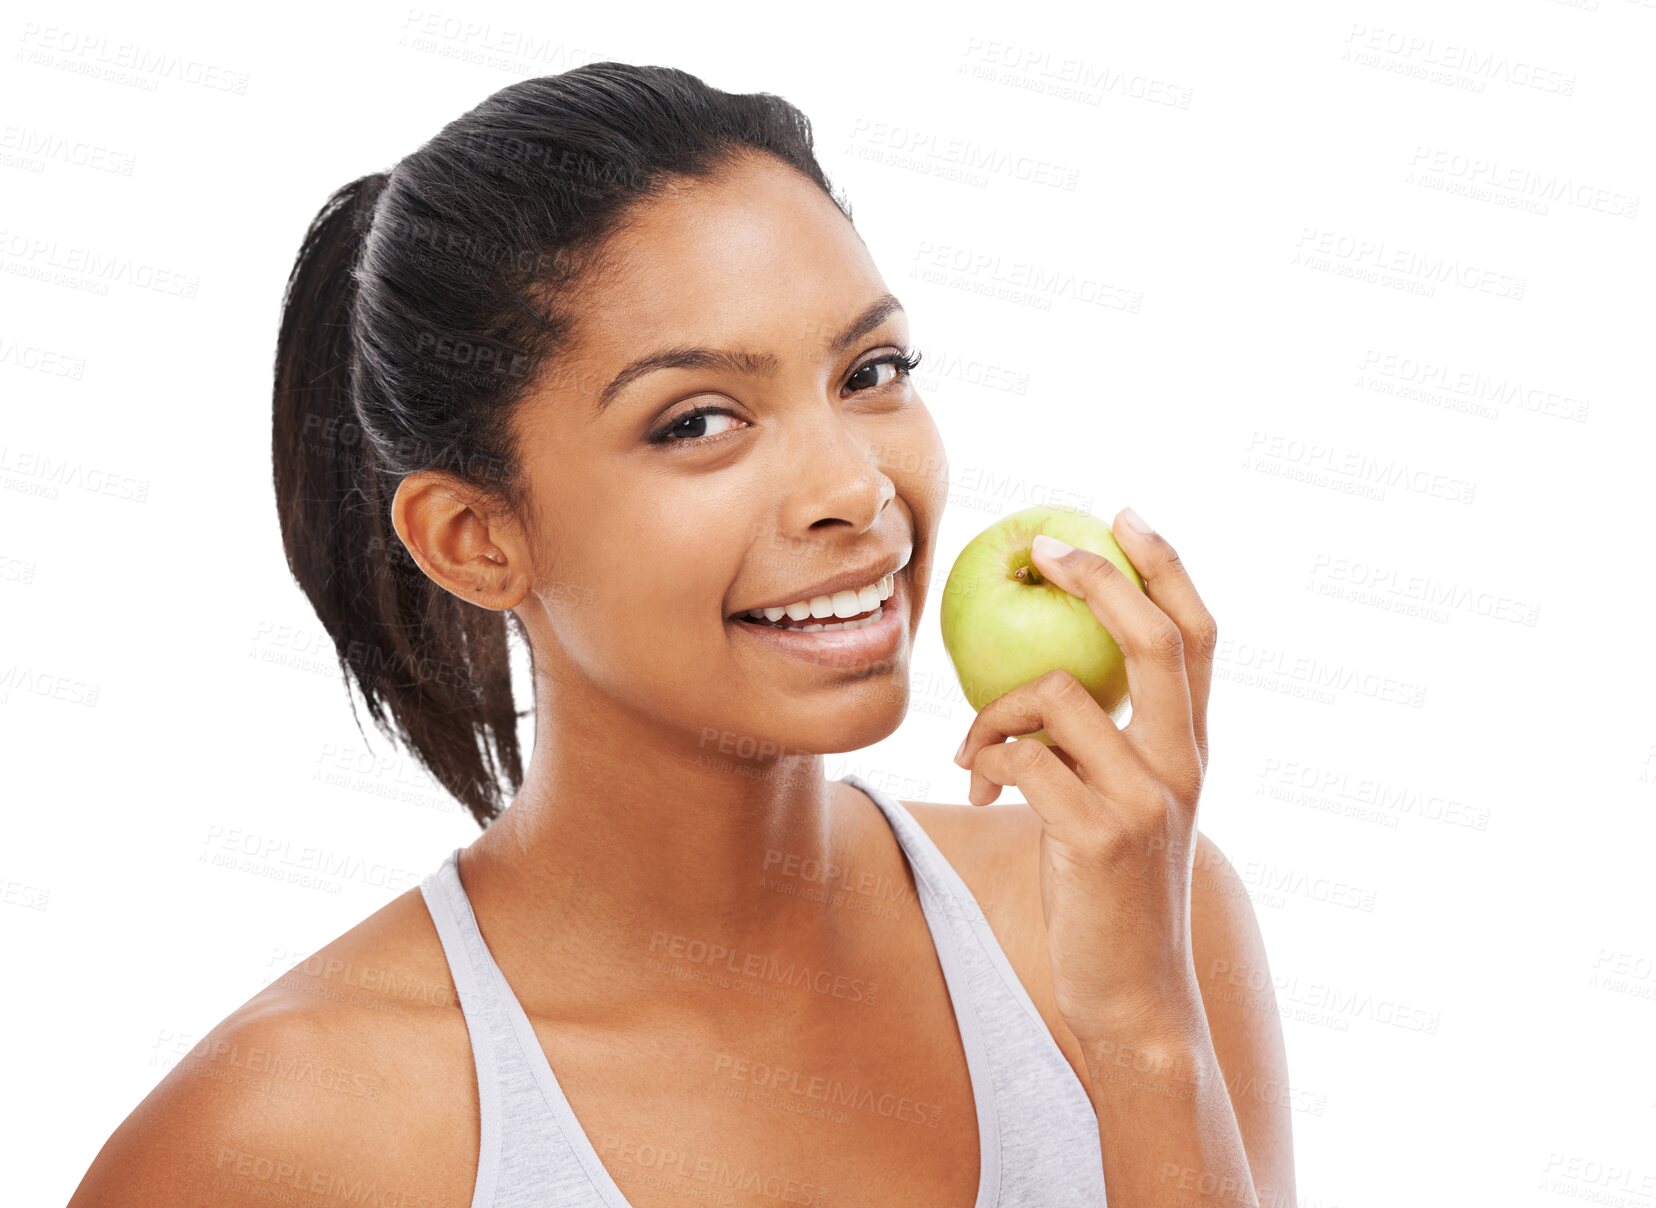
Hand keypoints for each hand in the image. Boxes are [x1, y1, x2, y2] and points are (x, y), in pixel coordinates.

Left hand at [953, 508, 1216, 1045]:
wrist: (1134, 996)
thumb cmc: (1112, 893)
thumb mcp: (1129, 806)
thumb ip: (1108, 743)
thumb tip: (1044, 678)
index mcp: (1191, 749)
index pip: (1196, 635)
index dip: (1167, 566)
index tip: (1124, 515)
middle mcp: (1182, 765)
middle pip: (1150, 637)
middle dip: (1096, 577)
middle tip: (1039, 549)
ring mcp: (1146, 800)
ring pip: (1056, 696)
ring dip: (993, 711)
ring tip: (972, 751)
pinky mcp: (1098, 835)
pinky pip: (1021, 757)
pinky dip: (984, 760)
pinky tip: (976, 791)